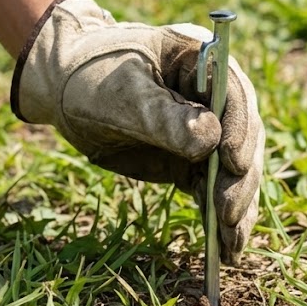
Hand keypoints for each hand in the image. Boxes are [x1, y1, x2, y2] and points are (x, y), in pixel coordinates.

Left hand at [11, 0, 264, 263]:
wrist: (64, 89)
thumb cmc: (90, 77)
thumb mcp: (121, 95)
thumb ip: (162, 117)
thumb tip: (210, 138)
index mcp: (200, 59)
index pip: (233, 93)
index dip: (238, 128)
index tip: (234, 162)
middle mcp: (213, 94)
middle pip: (242, 135)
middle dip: (239, 177)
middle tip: (228, 213)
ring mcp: (207, 128)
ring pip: (235, 167)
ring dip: (238, 203)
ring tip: (233, 243)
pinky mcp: (194, 159)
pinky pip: (214, 187)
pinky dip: (222, 214)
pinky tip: (227, 246)